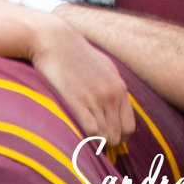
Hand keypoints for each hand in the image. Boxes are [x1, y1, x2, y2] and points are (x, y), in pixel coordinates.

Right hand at [29, 21, 134, 146]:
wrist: (54, 39)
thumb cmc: (74, 53)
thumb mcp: (103, 67)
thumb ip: (112, 86)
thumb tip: (114, 103)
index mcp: (119, 87)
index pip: (129, 127)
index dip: (117, 137)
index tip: (103, 138)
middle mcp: (111, 94)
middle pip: (119, 136)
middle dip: (106, 144)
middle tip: (90, 143)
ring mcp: (95, 98)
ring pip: (106, 137)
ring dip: (95, 144)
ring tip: (82, 141)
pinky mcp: (77, 100)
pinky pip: (92, 132)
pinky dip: (85, 139)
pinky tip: (76, 135)